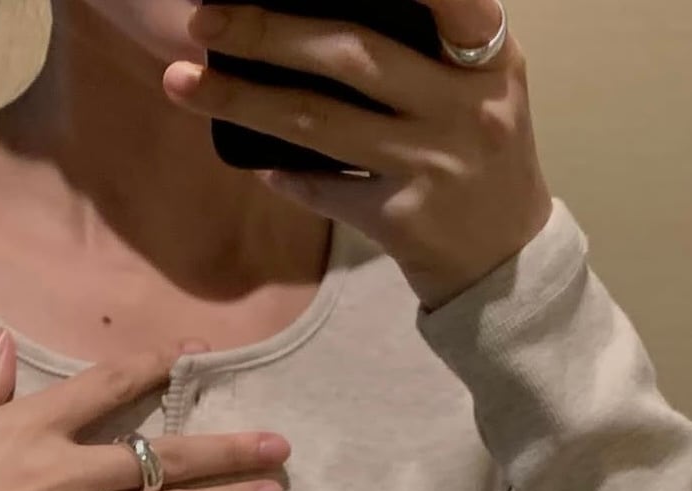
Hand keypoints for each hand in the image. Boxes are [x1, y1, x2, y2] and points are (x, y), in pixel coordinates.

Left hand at [167, 1, 551, 309]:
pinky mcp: (404, 220)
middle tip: (204, 19)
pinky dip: (284, 175)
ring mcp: (434, 165)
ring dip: (243, 100)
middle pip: (352, 54)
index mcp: (488, 59)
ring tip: (183, 83)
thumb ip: (430, 51)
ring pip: (320, 123)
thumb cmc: (482, 162)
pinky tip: (255, 160)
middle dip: (269, 31)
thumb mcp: (480, 93)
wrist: (508, 265)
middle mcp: (466, 107)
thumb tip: (319, 16)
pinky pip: (325, 189)